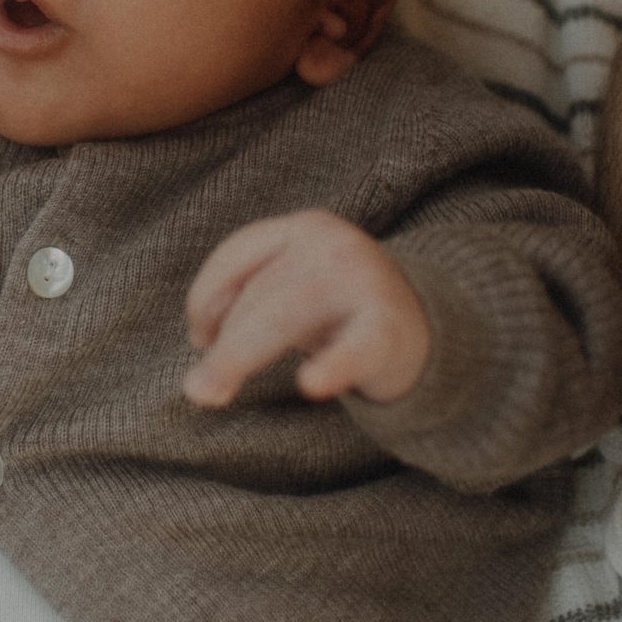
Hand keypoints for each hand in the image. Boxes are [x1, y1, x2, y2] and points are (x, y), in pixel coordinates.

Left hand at [184, 212, 429, 408]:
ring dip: (240, 357)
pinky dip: (333, 366)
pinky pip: (355, 349)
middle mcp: (334, 245)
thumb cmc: (338, 309)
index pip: (237, 254)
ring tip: (213, 393)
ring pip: (285, 318)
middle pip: (259, 293)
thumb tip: (198, 352)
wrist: (424, 327)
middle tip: (197, 389)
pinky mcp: (389, 328)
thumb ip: (246, 302)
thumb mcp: (292, 287)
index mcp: (305, 228)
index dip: (205, 297)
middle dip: (222, 343)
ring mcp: (364, 283)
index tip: (199, 338)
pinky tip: (311, 384)